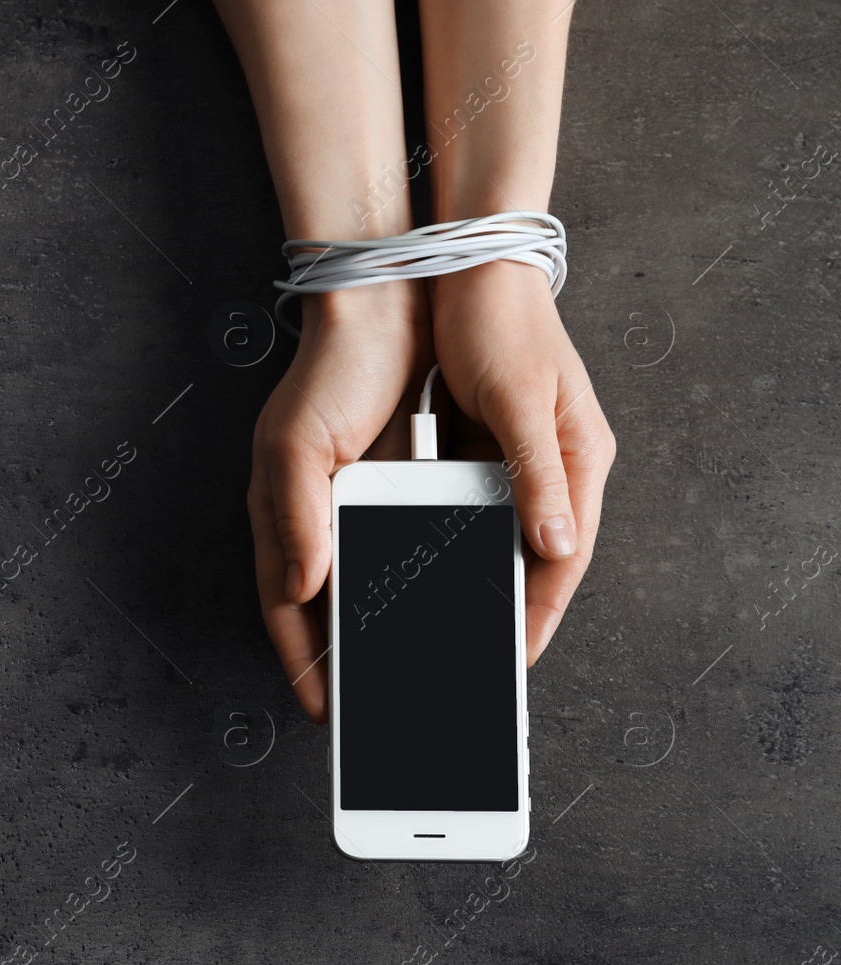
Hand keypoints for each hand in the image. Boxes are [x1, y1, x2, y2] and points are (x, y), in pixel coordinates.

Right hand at [247, 282, 430, 720]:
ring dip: (397, 628)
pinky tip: (462, 605)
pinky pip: (417, 553)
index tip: (325, 712)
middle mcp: (322, 522)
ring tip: (427, 670)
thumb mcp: (298, 445)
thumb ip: (297, 519)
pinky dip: (433, 584)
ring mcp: (362, 509)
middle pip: (334, 611)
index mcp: (286, 518)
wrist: (387, 308)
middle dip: (352, 662)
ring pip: (377, 588)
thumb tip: (304, 587)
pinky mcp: (404, 491)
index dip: (303, 663)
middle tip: (381, 709)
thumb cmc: (328, 373)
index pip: (288, 610)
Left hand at [429, 259, 616, 665]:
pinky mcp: (486, 449)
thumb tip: (557, 546)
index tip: (517, 657)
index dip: (543, 609)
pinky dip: (452, 540)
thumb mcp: (518, 399)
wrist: (469, 270)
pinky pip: (470, 509)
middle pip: (536, 555)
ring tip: (446, 628)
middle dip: (510, 606)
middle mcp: (555, 466)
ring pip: (500, 537)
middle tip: (478, 659)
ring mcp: (519, 459)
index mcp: (579, 458)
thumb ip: (537, 474)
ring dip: (477, 577)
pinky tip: (422, 567)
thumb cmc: (499, 325)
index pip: (567, 555)